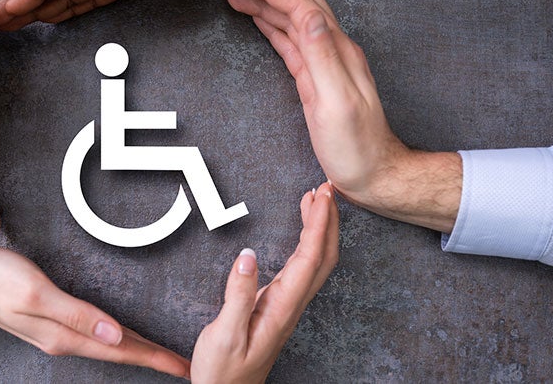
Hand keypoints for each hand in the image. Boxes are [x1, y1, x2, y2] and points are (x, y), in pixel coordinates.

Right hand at [0, 247, 190, 378]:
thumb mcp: (37, 294)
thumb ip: (77, 316)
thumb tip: (115, 336)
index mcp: (65, 336)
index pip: (121, 351)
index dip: (154, 358)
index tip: (182, 367)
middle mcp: (64, 340)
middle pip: (119, 352)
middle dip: (153, 359)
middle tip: (184, 366)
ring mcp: (57, 334)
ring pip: (108, 346)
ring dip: (138, 351)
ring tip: (163, 355)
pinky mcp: (52, 323)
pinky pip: (94, 336)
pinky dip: (117, 339)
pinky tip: (122, 337)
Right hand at [191, 182, 338, 382]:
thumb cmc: (222, 372)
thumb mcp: (223, 334)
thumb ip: (237, 295)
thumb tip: (247, 254)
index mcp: (281, 308)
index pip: (309, 258)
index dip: (318, 224)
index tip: (320, 196)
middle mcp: (291, 305)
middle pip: (324, 257)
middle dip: (329, 220)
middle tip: (326, 188)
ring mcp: (287, 305)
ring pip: (317, 261)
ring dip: (320, 228)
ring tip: (315, 200)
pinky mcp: (278, 305)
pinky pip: (303, 268)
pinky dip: (307, 242)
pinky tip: (300, 232)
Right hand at [227, 0, 460, 231]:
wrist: (374, 173)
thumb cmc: (356, 148)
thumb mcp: (338, 104)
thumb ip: (323, 58)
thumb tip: (309, 16)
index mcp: (338, 52)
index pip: (302, 6)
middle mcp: (334, 51)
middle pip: (300, 4)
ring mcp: (325, 64)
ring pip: (293, 21)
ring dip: (267, 3)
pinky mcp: (316, 79)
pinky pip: (292, 43)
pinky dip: (273, 26)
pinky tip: (260, 21)